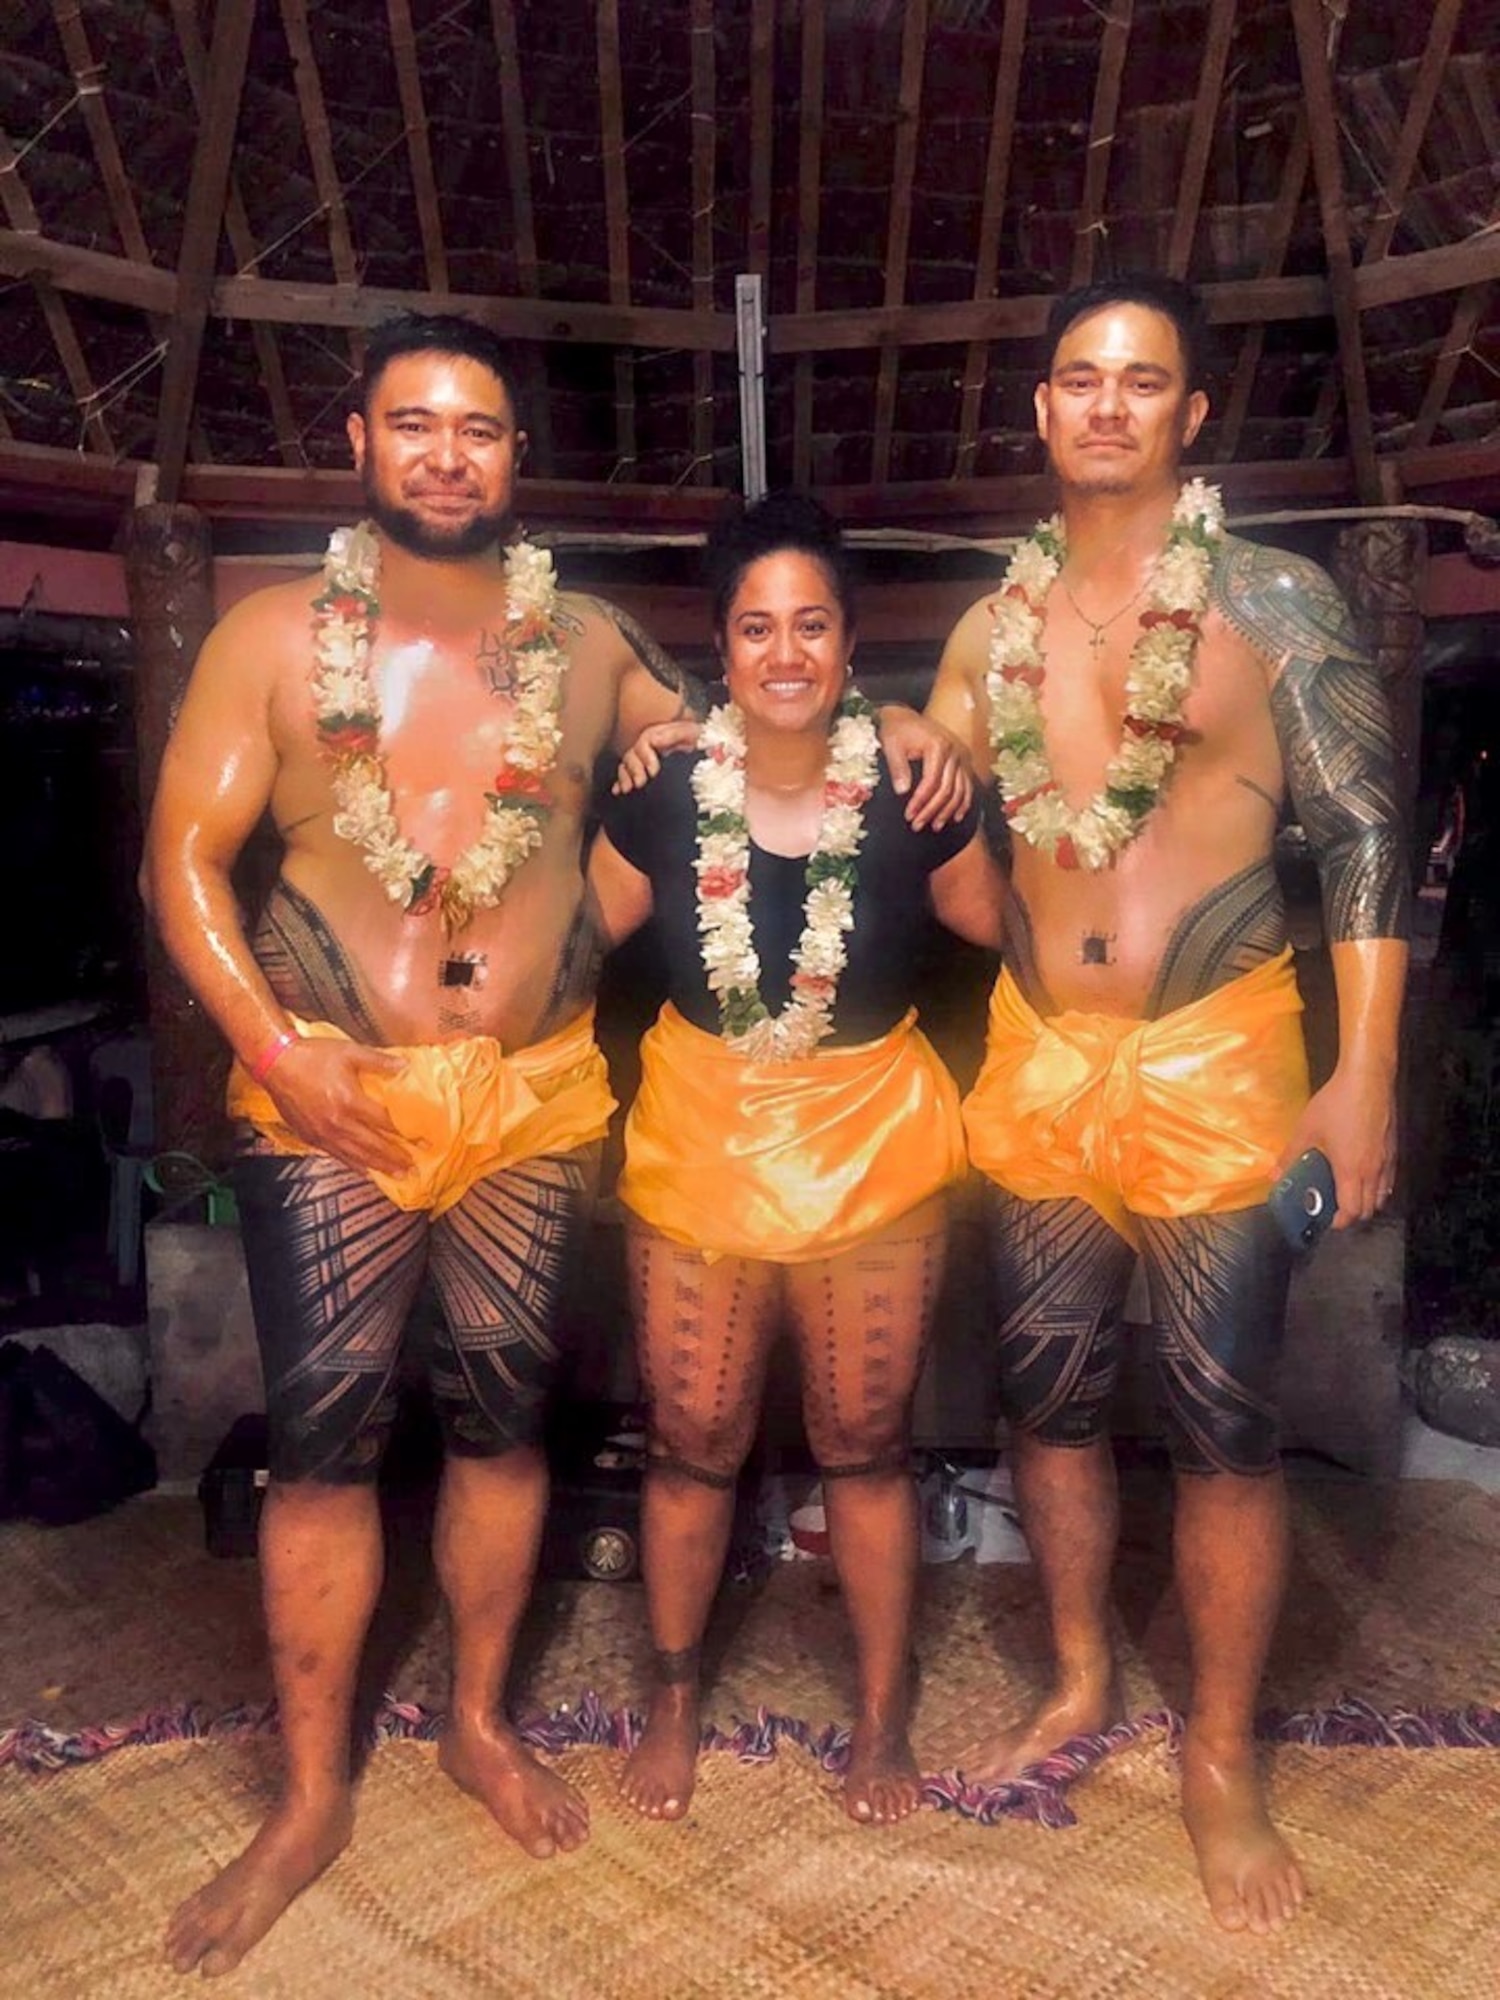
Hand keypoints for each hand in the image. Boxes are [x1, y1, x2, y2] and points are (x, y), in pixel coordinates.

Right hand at [263, 1038, 411, 1175]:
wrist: (275, 1063)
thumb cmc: (312, 1056)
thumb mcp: (349, 1052)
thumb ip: (379, 1061)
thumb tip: (405, 1066)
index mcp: (350, 1101)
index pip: (386, 1123)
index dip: (407, 1134)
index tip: (423, 1141)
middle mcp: (338, 1122)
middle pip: (373, 1146)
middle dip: (396, 1159)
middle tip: (413, 1169)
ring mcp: (323, 1133)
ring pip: (356, 1156)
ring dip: (379, 1167)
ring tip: (396, 1176)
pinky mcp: (311, 1137)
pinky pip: (337, 1156)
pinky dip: (354, 1165)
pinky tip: (365, 1170)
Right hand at [612, 718, 702, 794]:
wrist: (710, 752)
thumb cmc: (702, 741)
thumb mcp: (692, 733)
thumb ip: (675, 734)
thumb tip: (654, 741)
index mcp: (660, 735)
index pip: (645, 742)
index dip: (646, 756)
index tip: (653, 771)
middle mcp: (649, 747)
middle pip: (632, 754)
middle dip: (634, 769)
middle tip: (640, 783)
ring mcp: (645, 760)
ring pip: (626, 765)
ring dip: (625, 777)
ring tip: (628, 789)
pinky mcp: (644, 772)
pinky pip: (626, 775)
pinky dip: (620, 783)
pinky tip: (618, 791)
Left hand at [876, 705, 973, 829]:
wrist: (905, 717)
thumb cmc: (897, 731)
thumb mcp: (892, 745)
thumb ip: (898, 767)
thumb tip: (902, 791)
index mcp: (938, 745)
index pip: (931, 781)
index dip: (920, 801)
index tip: (909, 816)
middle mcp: (955, 751)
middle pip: (947, 789)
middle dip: (932, 810)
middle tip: (917, 825)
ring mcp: (962, 757)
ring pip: (960, 790)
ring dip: (947, 811)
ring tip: (934, 826)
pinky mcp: (963, 761)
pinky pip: (967, 786)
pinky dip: (963, 803)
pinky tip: (955, 818)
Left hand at [1274, 1063, 1396, 1229]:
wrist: (1368, 1078)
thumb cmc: (1337, 1103)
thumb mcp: (1307, 1129)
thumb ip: (1290, 1154)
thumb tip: (1274, 1174)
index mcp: (1351, 1171)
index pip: (1351, 1211)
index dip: (1339, 1221)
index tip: (1326, 1220)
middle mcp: (1373, 1171)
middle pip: (1369, 1209)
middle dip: (1352, 1214)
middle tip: (1334, 1207)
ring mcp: (1387, 1161)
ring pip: (1382, 1195)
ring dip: (1367, 1201)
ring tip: (1348, 1192)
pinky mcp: (1394, 1149)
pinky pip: (1389, 1179)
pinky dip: (1378, 1186)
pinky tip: (1362, 1173)